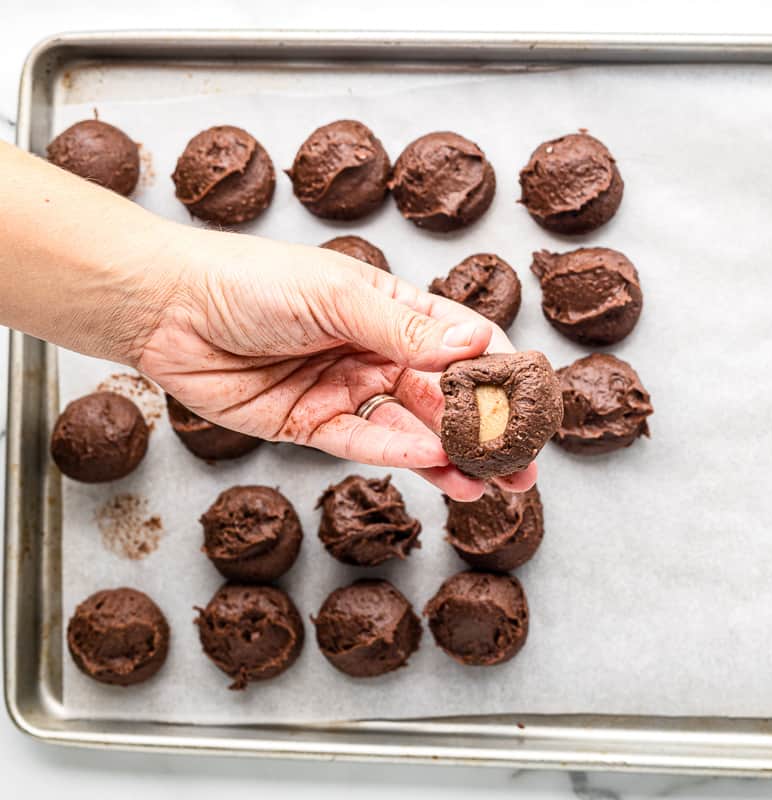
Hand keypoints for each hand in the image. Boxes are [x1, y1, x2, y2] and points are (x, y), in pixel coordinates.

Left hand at [135, 226, 535, 500]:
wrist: (166, 309)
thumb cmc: (251, 280)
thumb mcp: (338, 296)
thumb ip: (407, 328)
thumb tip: (477, 343)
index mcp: (392, 308)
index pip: (463, 343)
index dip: (500, 372)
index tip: (535, 402)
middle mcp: (375, 352)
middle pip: (445, 398)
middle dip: (486, 432)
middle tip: (524, 463)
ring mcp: (345, 391)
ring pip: (412, 430)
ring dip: (452, 457)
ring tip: (491, 484)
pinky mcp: (311, 426)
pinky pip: (365, 445)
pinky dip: (402, 457)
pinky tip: (437, 467)